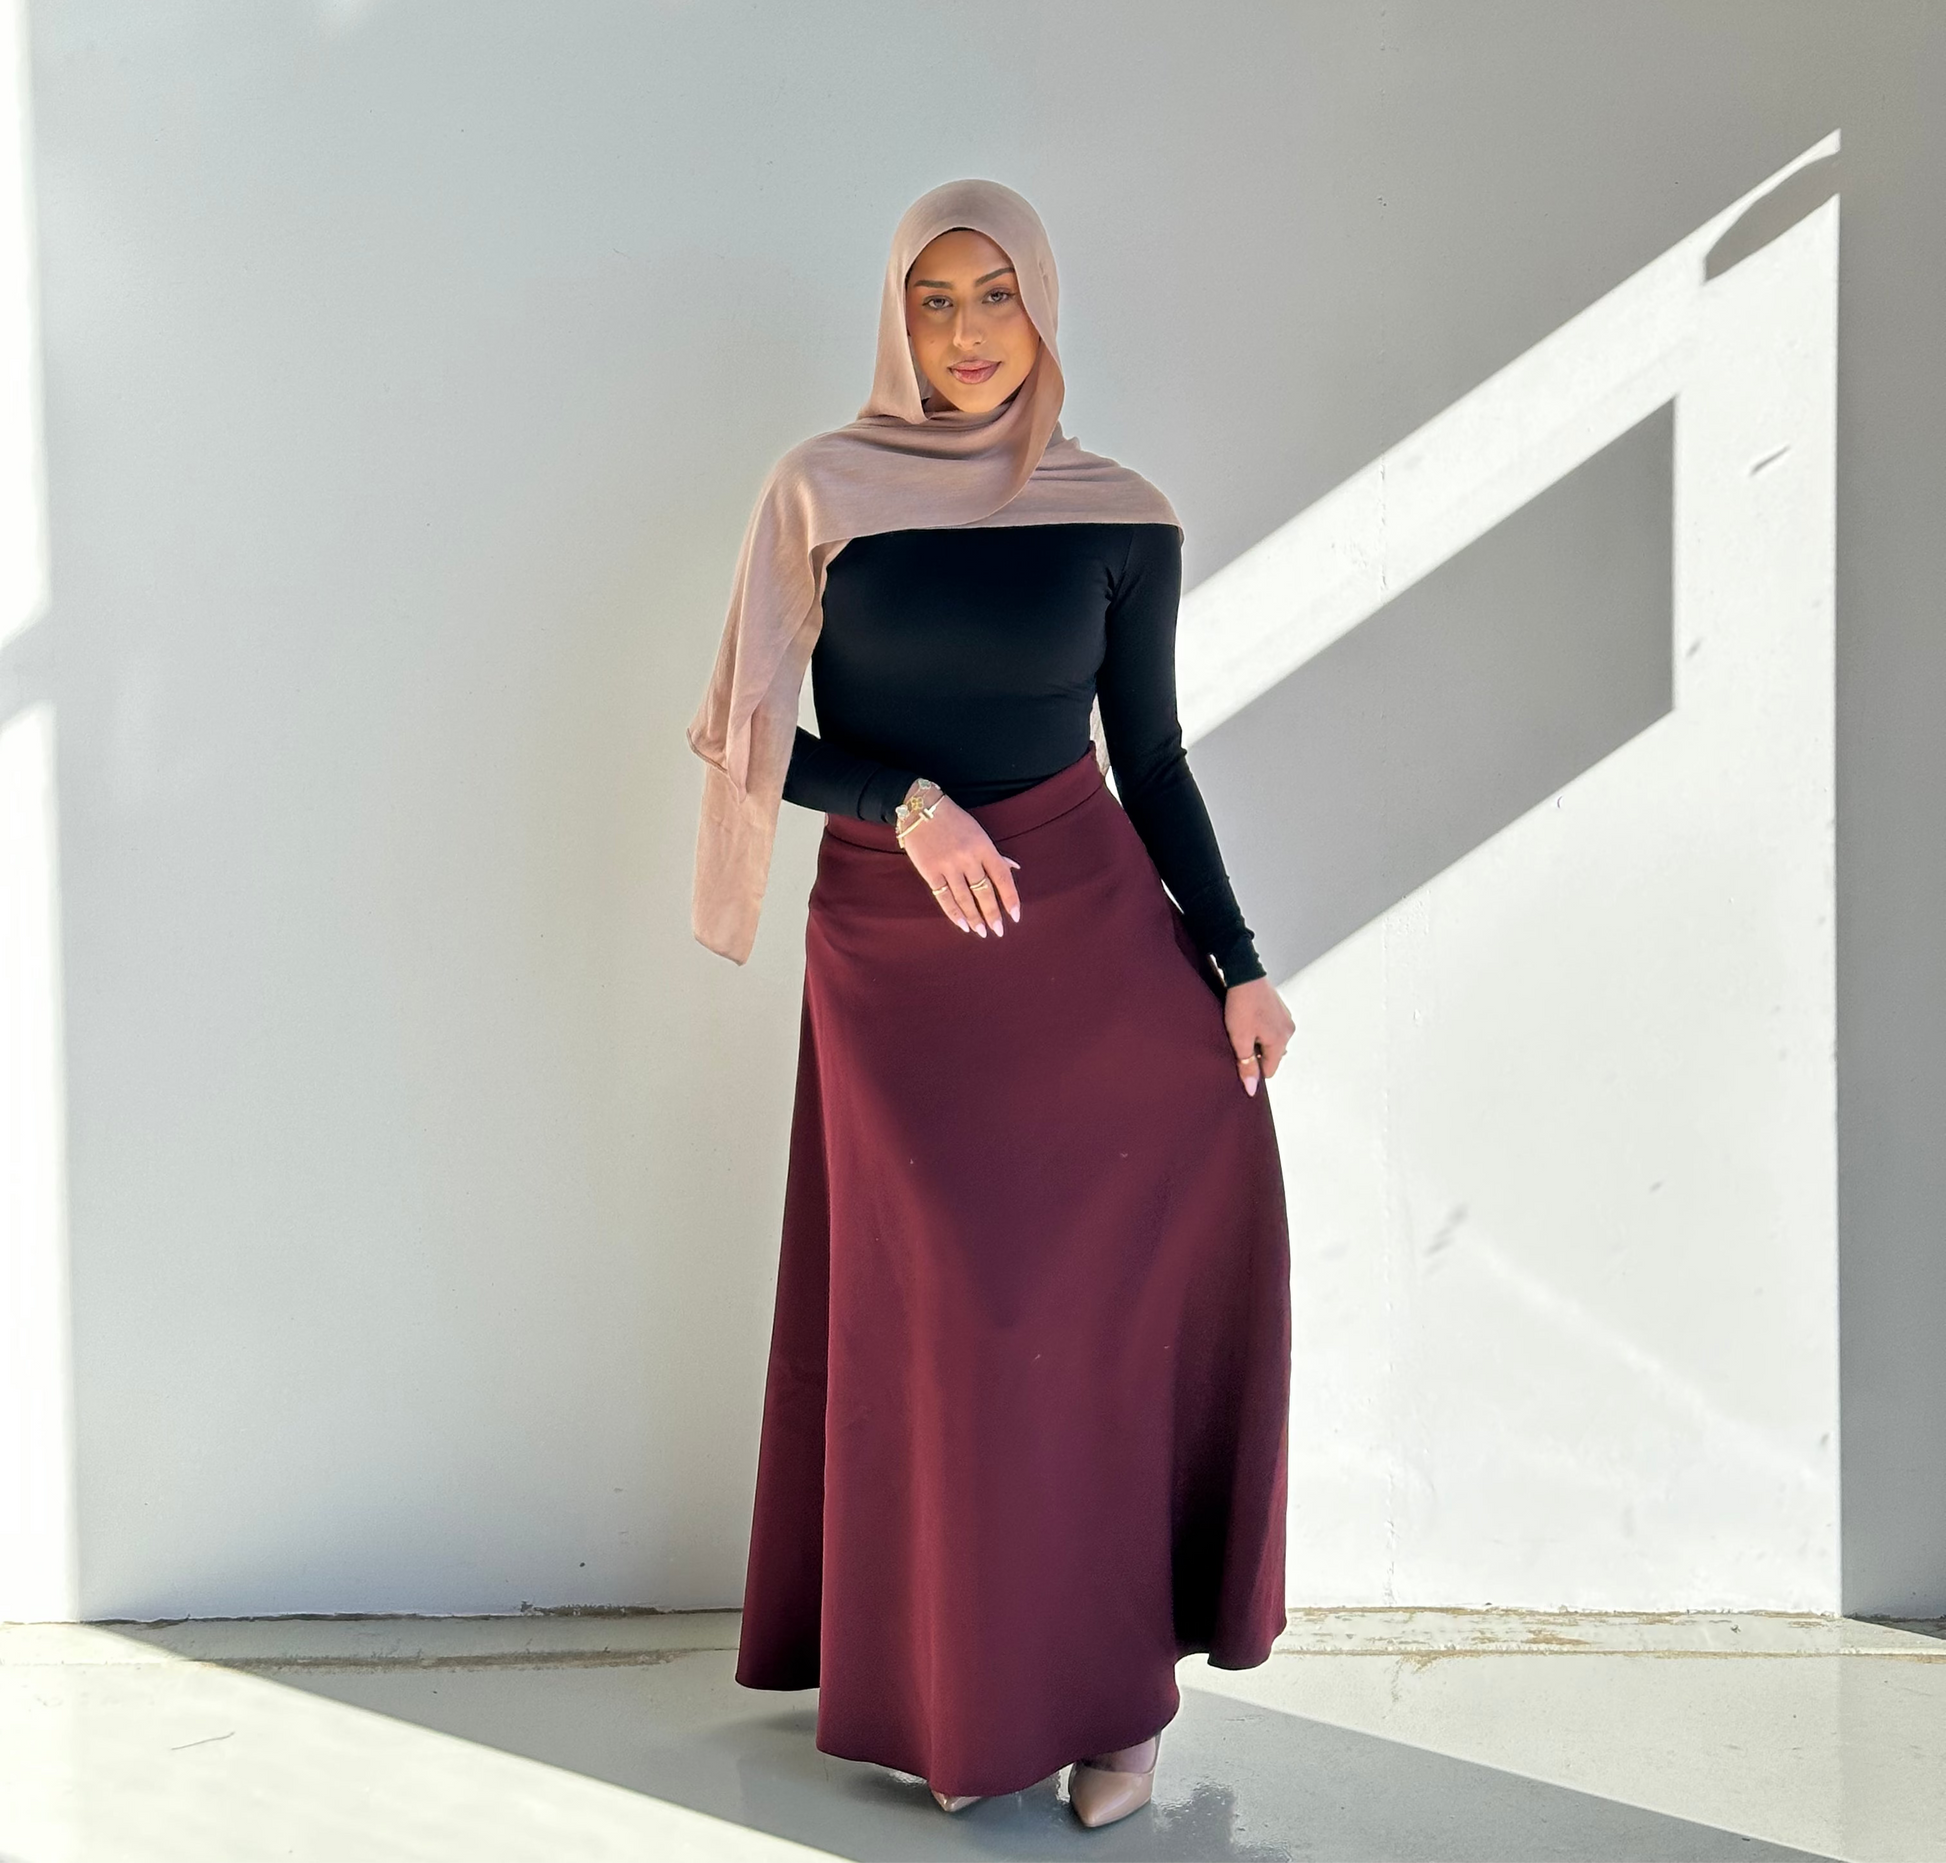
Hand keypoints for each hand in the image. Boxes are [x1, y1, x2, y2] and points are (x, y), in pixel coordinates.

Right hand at [900, 796, 1020, 937]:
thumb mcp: (979, 832)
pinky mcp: (930, 871)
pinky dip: (954, 913)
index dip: (1010, 898)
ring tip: (981, 932)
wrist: (921, 809)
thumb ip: (995, 854)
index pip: (1002, 877)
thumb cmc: (954, 821)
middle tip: (998, 930)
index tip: (1015, 916)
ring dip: (974, 918)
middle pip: (984, 892)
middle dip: (992, 914)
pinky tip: (962, 925)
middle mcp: (968, 857)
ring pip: (965, 898)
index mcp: (984, 846)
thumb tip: (1014, 869)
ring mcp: (948, 865)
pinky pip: (944, 897)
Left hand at [1223, 976, 1293, 1096]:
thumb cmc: (1241, 1004)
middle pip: (1271, 1055)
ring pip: (1271, 1040)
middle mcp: (1288, 1031)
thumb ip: (1246, 1065)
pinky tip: (1249, 1017)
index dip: (1252, 1068)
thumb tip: (1252, 1089)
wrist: (1244, 973)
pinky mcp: (1280, 1008)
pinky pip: (1272, 1027)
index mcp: (1280, 1042)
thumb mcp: (1240, 1039)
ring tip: (1243, 1025)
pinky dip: (1261, 1026)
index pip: (1269, 1070)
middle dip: (1255, 1052)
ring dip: (1258, 1038)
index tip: (1240, 1058)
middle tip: (1239, 1038)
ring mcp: (1286, 1018)